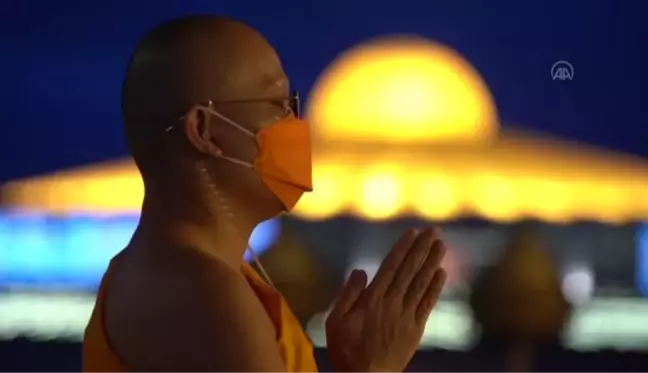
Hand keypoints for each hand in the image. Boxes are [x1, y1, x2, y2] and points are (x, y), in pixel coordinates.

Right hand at [325, 228, 446, 372]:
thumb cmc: (346, 350)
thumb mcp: (335, 322)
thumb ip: (347, 295)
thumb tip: (361, 271)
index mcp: (372, 299)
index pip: (391, 266)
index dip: (403, 248)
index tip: (413, 232)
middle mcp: (392, 303)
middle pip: (410, 270)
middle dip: (422, 248)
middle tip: (433, 230)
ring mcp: (406, 316)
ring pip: (421, 283)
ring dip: (432, 262)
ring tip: (441, 244)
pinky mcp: (415, 329)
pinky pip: (428, 303)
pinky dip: (435, 287)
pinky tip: (441, 273)